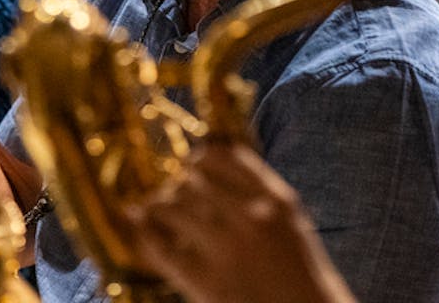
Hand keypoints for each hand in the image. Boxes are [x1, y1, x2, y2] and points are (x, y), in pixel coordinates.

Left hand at [124, 144, 356, 302]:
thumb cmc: (297, 273)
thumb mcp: (290, 222)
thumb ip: (257, 191)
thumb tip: (209, 162)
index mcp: (275, 199)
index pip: (221, 156)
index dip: (198, 160)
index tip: (191, 170)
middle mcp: (251, 217)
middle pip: (192, 181)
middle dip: (177, 187)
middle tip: (172, 197)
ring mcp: (228, 250)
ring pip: (172, 207)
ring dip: (158, 208)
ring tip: (154, 213)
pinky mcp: (207, 283)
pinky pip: (162, 248)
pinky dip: (146, 235)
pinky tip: (142, 229)